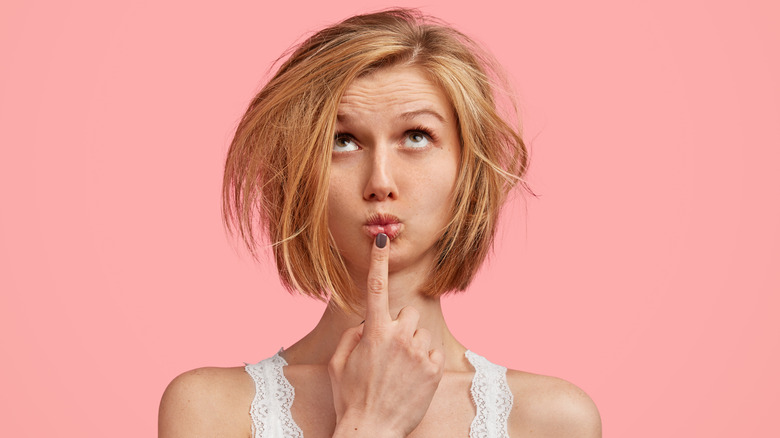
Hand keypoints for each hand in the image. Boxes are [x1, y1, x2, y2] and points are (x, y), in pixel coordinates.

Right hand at [328, 233, 444, 437]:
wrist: (371, 432)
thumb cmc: (350, 399)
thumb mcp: (339, 364)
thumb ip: (352, 336)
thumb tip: (366, 325)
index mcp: (373, 333)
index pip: (375, 288)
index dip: (379, 260)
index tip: (382, 239)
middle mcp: (398, 338)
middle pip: (408, 313)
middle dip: (400, 325)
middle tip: (389, 352)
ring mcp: (418, 354)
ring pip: (421, 333)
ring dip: (412, 346)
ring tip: (399, 372)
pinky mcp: (433, 370)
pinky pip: (432, 353)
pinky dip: (423, 363)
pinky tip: (411, 381)